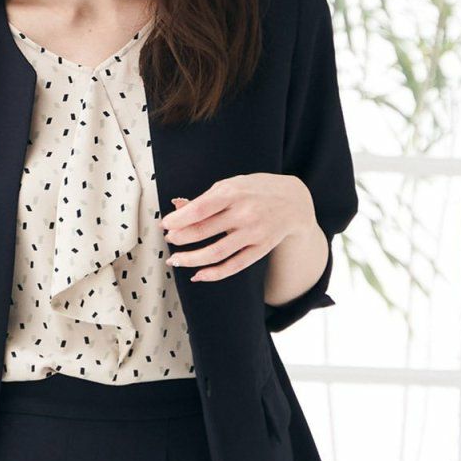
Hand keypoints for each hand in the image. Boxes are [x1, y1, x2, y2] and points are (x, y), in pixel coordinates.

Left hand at [160, 174, 316, 282]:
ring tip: (176, 260)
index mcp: (233, 193)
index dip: (178, 220)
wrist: (294, 201)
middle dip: (180, 238)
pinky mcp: (260, 249)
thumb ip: (205, 198)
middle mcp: (244, 213)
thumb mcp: (232, 185)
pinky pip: (234, 266)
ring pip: (216, 252)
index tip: (165, 225)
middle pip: (203, 231)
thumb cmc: (256, 190)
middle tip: (169, 241)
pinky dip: (214, 274)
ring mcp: (253, 233)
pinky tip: (198, 275)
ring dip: (191, 259)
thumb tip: (177, 205)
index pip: (199, 209)